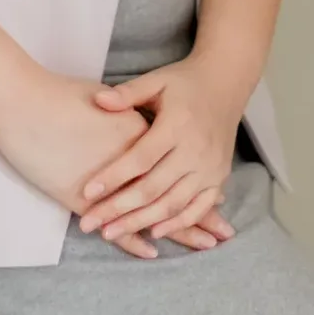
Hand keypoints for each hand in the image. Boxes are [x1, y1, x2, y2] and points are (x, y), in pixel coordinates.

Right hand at [0, 66, 231, 257]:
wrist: (21, 100)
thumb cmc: (58, 96)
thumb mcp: (101, 99)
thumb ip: (124, 111)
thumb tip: (138, 121)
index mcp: (136, 135)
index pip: (175, 167)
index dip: (198, 184)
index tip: (221, 200)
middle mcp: (129, 161)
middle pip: (171, 192)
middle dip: (197, 215)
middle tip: (221, 233)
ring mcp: (105, 184)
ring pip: (149, 211)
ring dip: (175, 229)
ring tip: (202, 245)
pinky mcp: (80, 197)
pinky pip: (113, 224)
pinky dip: (132, 238)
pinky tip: (150, 250)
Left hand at [75, 57, 247, 248]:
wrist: (227, 83)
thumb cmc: (184, 82)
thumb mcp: (156, 80)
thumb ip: (127, 93)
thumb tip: (98, 100)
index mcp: (177, 125)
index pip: (141, 158)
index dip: (113, 177)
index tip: (87, 192)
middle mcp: (196, 150)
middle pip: (153, 188)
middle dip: (119, 209)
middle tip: (89, 224)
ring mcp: (210, 167)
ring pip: (173, 204)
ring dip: (141, 222)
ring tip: (111, 233)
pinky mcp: (219, 178)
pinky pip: (198, 208)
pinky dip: (178, 223)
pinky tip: (154, 233)